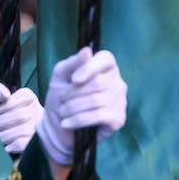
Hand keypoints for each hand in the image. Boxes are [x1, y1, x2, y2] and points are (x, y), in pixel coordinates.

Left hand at [0, 82, 43, 154]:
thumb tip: (5, 95)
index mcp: (27, 97)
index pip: (22, 99)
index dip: (4, 108)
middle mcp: (37, 110)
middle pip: (22, 115)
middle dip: (2, 122)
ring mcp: (38, 127)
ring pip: (25, 130)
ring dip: (5, 135)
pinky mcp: (34, 142)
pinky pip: (27, 143)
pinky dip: (14, 146)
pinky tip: (7, 147)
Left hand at [38, 48, 127, 165]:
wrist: (58, 127)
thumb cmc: (61, 97)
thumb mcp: (61, 76)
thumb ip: (73, 62)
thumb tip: (87, 51)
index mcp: (106, 68)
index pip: (106, 59)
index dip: (90, 68)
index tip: (74, 79)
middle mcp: (117, 82)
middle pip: (98, 83)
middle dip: (74, 93)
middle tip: (62, 101)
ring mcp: (120, 101)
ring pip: (97, 101)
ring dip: (73, 108)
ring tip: (63, 113)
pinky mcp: (118, 119)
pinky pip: (99, 116)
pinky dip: (79, 120)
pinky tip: (68, 123)